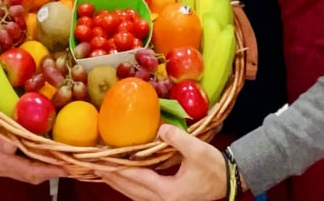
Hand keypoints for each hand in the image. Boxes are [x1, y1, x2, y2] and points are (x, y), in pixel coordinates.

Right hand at [0, 111, 66, 183]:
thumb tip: (10, 147)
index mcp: (1, 162)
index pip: (30, 171)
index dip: (50, 170)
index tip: (69, 166)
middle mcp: (8, 167)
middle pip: (36, 175)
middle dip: (57, 171)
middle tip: (78, 164)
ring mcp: (10, 165)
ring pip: (35, 171)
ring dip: (53, 167)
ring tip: (71, 159)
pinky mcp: (12, 159)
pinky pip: (31, 163)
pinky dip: (45, 160)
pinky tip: (56, 152)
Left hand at [97, 124, 227, 200]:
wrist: (229, 180)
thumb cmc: (213, 166)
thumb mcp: (197, 150)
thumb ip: (177, 139)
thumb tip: (159, 129)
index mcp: (168, 192)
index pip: (136, 179)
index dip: (117, 169)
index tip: (101, 163)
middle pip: (130, 190)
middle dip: (112, 178)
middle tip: (94, 167)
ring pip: (134, 194)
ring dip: (119, 183)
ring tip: (103, 171)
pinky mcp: (167, 200)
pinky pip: (142, 194)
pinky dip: (130, 185)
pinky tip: (124, 176)